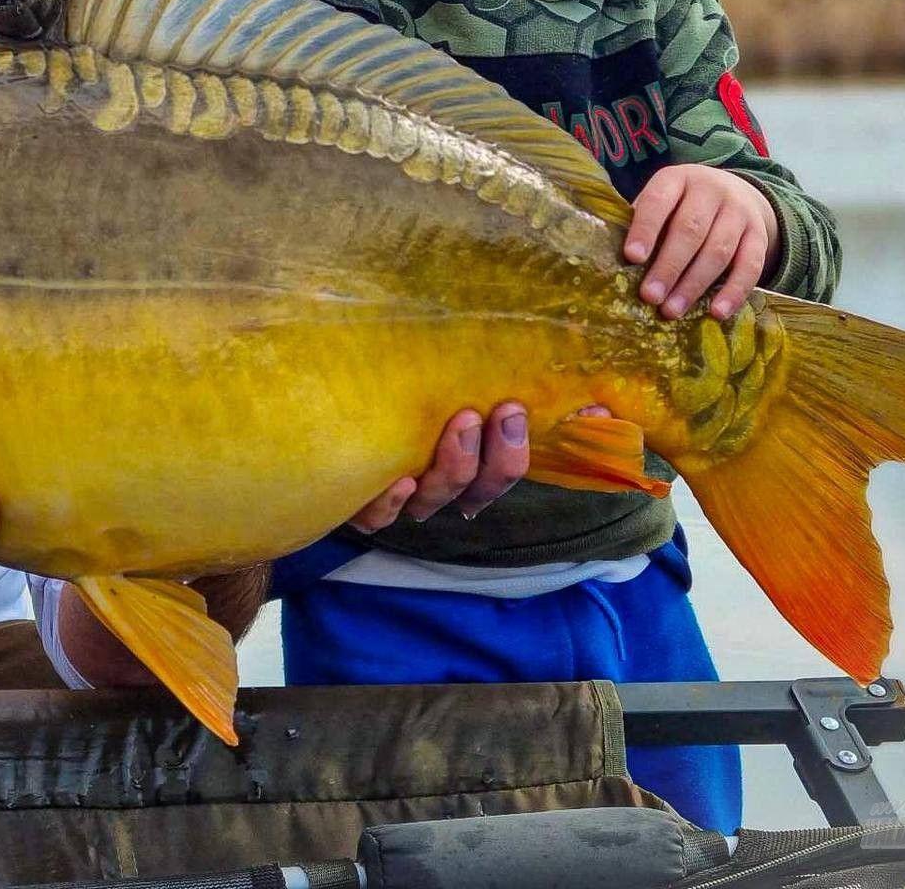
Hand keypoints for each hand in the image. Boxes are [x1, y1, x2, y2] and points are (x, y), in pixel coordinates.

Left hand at [347, 400, 605, 528]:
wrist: (313, 429)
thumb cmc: (399, 399)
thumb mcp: (454, 389)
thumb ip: (507, 390)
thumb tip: (592, 394)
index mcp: (464, 464)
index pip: (509, 471)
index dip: (527, 449)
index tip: (539, 408)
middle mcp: (436, 485)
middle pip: (480, 489)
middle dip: (499, 455)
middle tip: (501, 411)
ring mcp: (398, 497)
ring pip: (435, 499)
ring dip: (454, 465)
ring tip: (460, 424)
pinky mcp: (357, 501)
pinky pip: (378, 516)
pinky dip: (391, 501)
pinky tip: (399, 477)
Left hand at [624, 164, 778, 320]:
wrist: (735, 191)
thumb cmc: (680, 205)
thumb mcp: (661, 201)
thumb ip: (641, 223)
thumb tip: (609, 259)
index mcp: (676, 179)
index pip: (659, 201)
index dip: (645, 229)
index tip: (632, 257)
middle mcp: (711, 190)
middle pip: (690, 230)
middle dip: (669, 266)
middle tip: (650, 296)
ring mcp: (739, 212)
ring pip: (718, 250)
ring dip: (694, 284)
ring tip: (673, 310)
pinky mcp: (759, 235)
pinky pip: (751, 266)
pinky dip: (734, 291)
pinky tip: (717, 313)